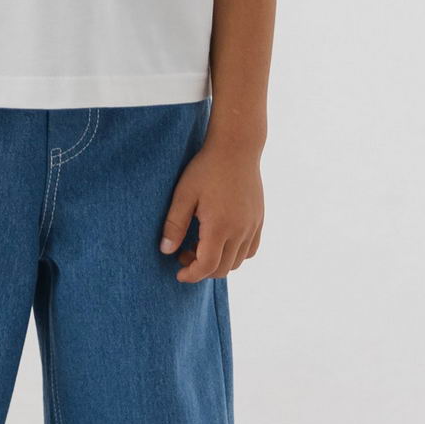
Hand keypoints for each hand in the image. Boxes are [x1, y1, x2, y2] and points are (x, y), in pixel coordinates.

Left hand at [158, 137, 263, 281]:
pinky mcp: (258, 219)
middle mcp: (240, 230)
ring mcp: (252, 226)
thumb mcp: (183, 195)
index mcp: (220, 226)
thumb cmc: (206, 168)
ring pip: (238, 261)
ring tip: (201, 246)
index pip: (207, 266)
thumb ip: (174, 225)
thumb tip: (166, 251)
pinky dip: (236, 254)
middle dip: (202, 270)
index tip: (178, 273)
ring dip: (219, 262)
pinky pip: (251, 249)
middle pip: (223, 268)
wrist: (236, 148)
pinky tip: (221, 240)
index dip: (191, 275)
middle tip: (184, 254)